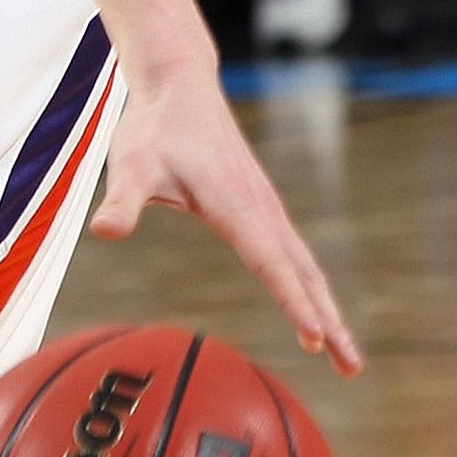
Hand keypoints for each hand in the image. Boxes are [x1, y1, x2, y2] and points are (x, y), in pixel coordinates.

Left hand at [91, 63, 363, 375]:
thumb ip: (121, 200)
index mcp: (235, 205)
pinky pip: (294, 256)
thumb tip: (104, 232)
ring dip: (328, 309)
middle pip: (304, 274)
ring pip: (306, 266)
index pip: (269, 262)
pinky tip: (312, 314)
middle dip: (331, 321)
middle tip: (351, 368)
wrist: (180, 87)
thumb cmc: (153, 128)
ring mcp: (267, 208)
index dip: (292, 301)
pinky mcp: (263, 207)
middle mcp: (261, 209)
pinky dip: (311, 288)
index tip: (316, 337)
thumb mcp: (130, 164)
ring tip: (344, 357)